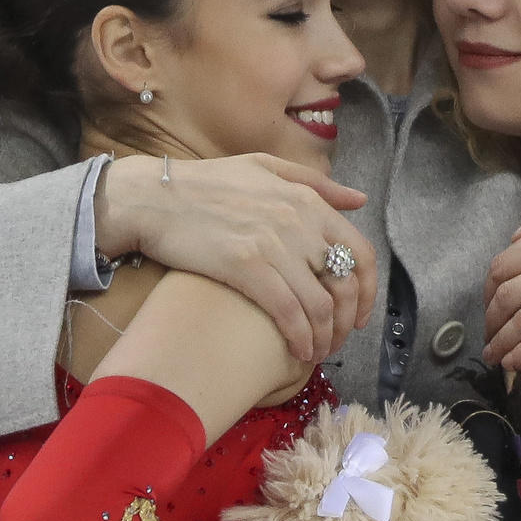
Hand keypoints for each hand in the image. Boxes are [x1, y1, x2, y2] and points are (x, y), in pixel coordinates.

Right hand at [97, 153, 378, 364]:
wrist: (151, 198)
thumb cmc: (205, 184)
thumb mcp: (265, 168)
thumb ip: (316, 184)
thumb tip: (359, 200)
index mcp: (307, 200)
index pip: (362, 253)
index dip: (368, 293)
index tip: (360, 316)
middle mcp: (298, 221)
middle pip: (346, 285)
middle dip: (347, 323)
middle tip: (336, 342)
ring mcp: (274, 244)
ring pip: (321, 305)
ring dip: (324, 337)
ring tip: (315, 353)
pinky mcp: (246, 266)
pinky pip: (289, 313)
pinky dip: (300, 339)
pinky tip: (297, 353)